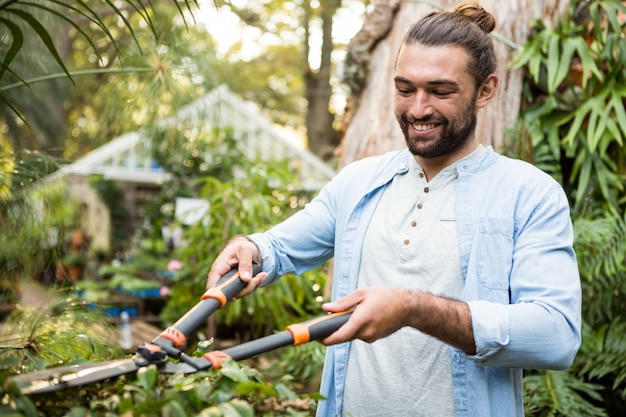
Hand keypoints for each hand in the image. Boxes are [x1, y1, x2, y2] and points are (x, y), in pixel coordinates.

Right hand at [207, 236, 266, 297]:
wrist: (247, 248)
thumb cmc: (242, 247)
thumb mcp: (245, 250)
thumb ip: (245, 264)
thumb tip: (245, 279)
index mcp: (219, 268)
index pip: (212, 286)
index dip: (218, 295)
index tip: (232, 297)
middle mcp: (222, 279)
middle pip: (228, 294)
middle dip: (245, 289)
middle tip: (256, 279)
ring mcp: (229, 284)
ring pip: (239, 294)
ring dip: (252, 286)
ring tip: (262, 275)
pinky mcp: (237, 286)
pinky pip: (246, 291)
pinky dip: (255, 284)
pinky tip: (261, 275)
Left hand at [321, 286, 475, 352]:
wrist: (408, 307)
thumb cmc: (385, 296)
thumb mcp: (362, 293)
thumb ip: (343, 302)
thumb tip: (326, 308)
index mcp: (361, 320)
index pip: (338, 336)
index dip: (325, 339)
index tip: (316, 336)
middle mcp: (365, 332)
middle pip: (342, 337)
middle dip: (333, 330)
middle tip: (327, 321)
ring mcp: (371, 337)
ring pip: (351, 335)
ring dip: (346, 327)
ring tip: (348, 314)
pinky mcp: (374, 338)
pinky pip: (359, 334)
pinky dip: (355, 328)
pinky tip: (359, 317)